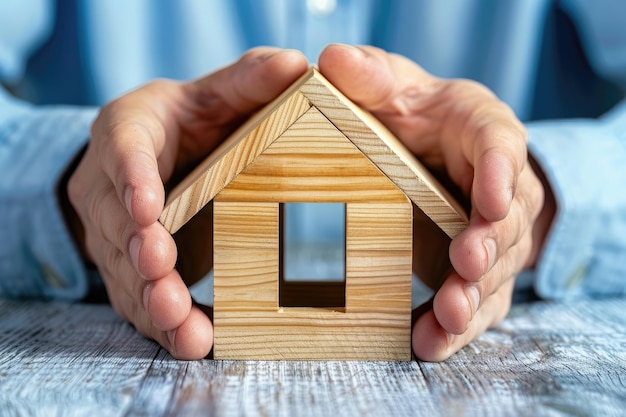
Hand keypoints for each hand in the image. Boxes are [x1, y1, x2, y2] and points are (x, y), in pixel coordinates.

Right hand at [67, 48, 307, 358]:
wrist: (163, 152)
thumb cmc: (195, 118)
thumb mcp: (218, 90)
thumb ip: (252, 78)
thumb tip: (298, 65)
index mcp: (130, 128)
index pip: (124, 148)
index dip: (133, 178)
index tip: (150, 208)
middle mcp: (112, 183)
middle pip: (120, 221)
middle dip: (142, 252)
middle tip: (164, 273)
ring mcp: (117, 230)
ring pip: (126, 270)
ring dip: (152, 299)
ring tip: (183, 325)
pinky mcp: (132, 265)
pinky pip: (140, 298)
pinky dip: (163, 323)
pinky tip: (192, 342)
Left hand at [318, 44, 550, 360]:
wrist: (423, 145)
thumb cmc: (407, 111)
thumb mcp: (388, 85)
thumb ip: (365, 75)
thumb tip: (331, 60)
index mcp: (477, 127)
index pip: (500, 142)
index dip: (499, 170)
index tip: (489, 197)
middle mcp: (495, 182)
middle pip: (507, 215)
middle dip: (490, 244)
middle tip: (467, 265)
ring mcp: (488, 229)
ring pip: (496, 268)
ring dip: (475, 295)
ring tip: (448, 318)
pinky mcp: (472, 267)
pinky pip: (474, 301)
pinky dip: (455, 325)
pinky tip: (429, 343)